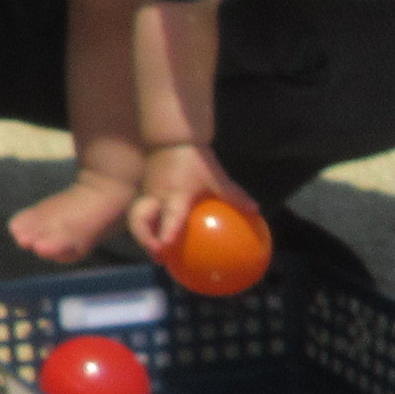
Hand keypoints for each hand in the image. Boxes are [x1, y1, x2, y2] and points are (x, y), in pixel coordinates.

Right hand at [127, 140, 243, 260]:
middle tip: (158, 255)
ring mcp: (148, 194)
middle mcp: (156, 196)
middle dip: (145, 239)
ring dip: (144, 235)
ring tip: (157, 251)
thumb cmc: (194, 157)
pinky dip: (150, 225)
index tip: (165, 246)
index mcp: (175, 194)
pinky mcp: (146, 191)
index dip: (166, 231)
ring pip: (138, 218)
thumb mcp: (215, 176)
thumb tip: (256, 209)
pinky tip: (162, 233)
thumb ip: (233, 194)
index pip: (169, 215)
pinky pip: (145, 212)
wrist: (172, 137)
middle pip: (139, 220)